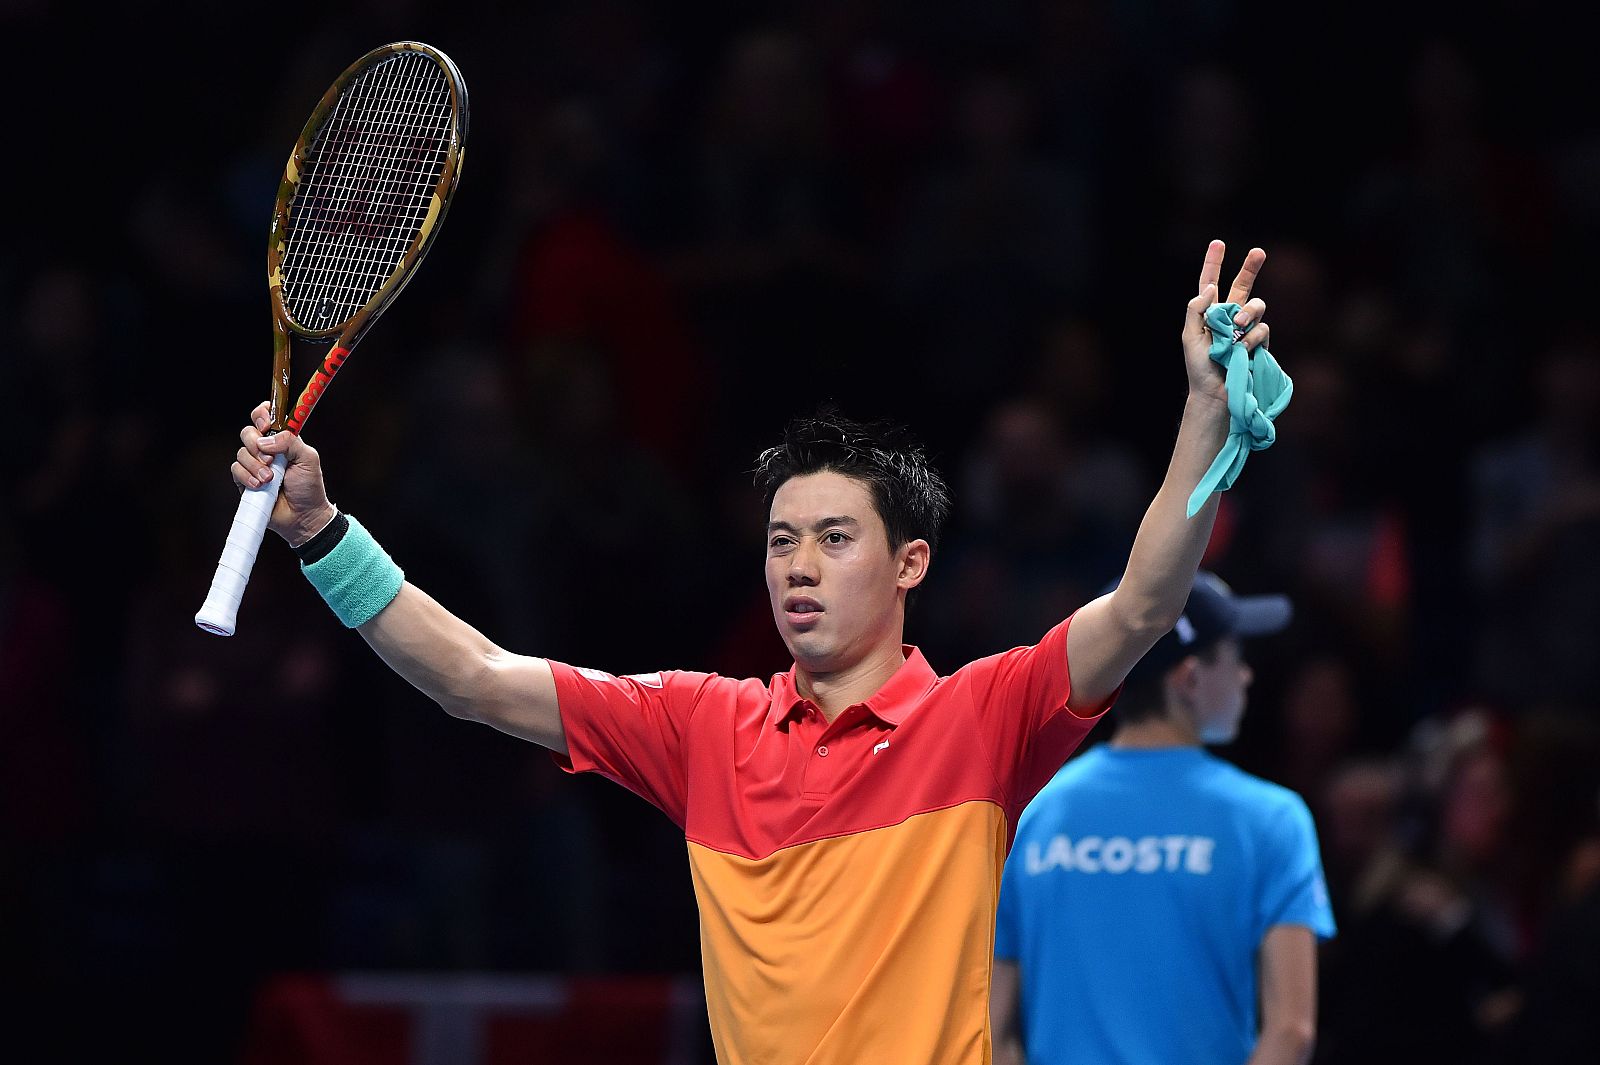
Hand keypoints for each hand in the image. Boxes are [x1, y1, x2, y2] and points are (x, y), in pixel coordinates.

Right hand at [232, 400, 335, 545]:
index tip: (265, 423)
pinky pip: (236, 470)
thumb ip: (290, 442)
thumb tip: (265, 440)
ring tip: (270, 479)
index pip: (265, 416)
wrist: (303, 516)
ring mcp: (254, 465)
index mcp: (281, 440)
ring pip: (241, 453)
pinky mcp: (244, 481)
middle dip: (256, 444)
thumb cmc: (309, 487)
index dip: (261, 414)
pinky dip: (246, 477)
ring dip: (255, 466)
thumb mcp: (308, 459)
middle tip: (270, 459)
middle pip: (247, 432)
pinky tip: (260, 486)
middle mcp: (265, 450)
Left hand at [1183, 240, 1269, 402]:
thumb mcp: (1189, 336)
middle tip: (1259, 252)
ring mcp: (1246, 329)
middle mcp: (1229, 317)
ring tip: (1237, 327)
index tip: (1218, 243)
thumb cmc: (1199, 367)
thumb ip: (1196, 309)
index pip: (1211, 282)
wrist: (1215, 393)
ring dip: (1248, 312)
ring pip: (1256, 305)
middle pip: (1243, 285)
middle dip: (1251, 268)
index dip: (1214, 263)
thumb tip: (1210, 287)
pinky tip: (1242, 349)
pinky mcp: (1259, 342)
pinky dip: (1251, 337)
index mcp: (1208, 313)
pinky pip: (1262, 328)